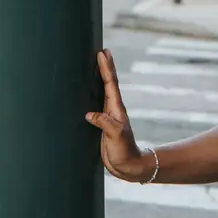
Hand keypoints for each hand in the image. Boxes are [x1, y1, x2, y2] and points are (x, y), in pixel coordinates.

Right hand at [86, 50, 152, 182]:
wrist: (129, 167)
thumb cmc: (125, 152)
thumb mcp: (116, 137)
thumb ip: (105, 123)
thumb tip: (90, 114)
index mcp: (116, 109)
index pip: (110, 84)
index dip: (106, 68)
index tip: (102, 53)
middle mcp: (112, 110)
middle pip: (108, 83)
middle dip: (106, 66)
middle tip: (103, 50)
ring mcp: (108, 116)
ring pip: (103, 92)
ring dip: (100, 77)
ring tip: (96, 64)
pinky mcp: (102, 125)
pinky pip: (96, 104)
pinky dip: (93, 94)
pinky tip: (88, 92)